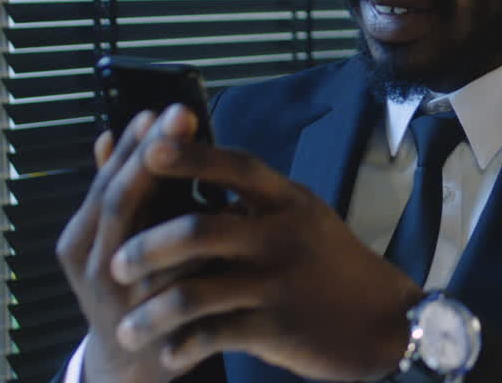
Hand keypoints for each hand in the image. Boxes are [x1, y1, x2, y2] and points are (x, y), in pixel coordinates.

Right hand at [56, 106, 200, 382]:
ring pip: (149, 235)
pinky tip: (229, 210)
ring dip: (179, 194)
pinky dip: (202, 243)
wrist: (137, 360)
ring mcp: (125, 294)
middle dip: (152, 153)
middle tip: (182, 112)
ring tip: (209, 159)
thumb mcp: (118, 235)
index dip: (134, 143)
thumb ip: (119, 188)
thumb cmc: (134, 280)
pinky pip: (183, 274)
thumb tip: (113, 133)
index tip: (162, 106)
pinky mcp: (157, 317)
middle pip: (121, 199)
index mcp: (82, 239)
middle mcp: (95, 265)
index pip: (106, 180)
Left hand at [107, 110, 425, 380]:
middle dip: (146, 248)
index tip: (150, 148)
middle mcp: (283, 236)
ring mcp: (279, 283)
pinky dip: (182, 345)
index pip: (237, 166)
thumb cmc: (332, 266)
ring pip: (194, 292)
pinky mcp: (278, 328)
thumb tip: (201, 187)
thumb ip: (256, 204)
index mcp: (289, 202)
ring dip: (150, 311)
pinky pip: (212, 335)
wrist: (385, 321)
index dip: (192, 155)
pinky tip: (171, 352)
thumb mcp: (304, 219)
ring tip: (126, 328)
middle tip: (116, 264)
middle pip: (198, 230)